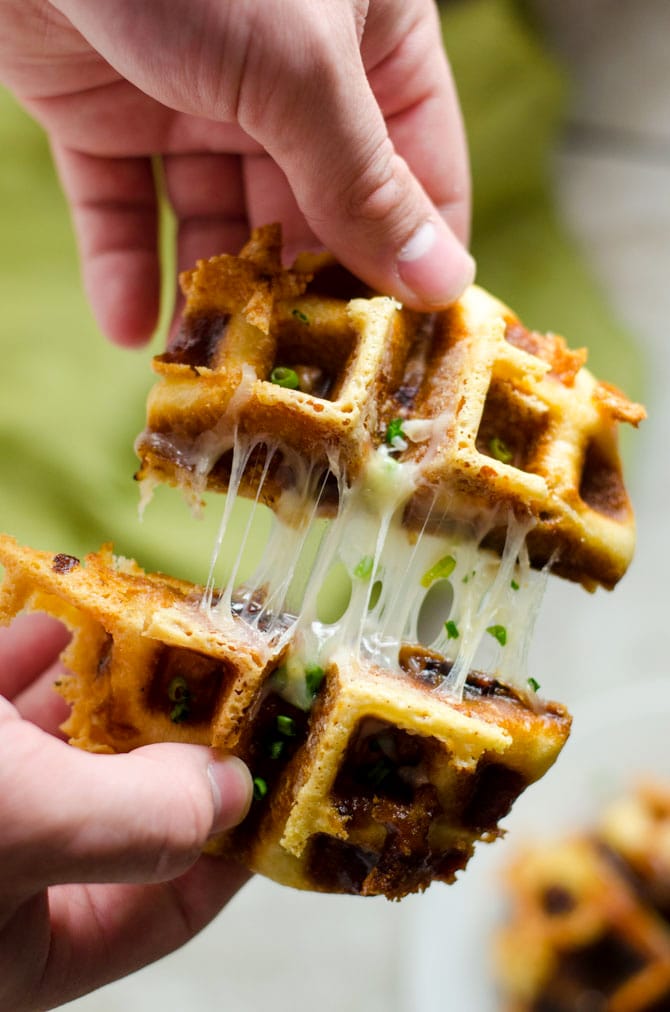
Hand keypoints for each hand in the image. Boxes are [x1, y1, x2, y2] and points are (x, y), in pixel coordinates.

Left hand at [0, 0, 472, 345]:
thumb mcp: (300, 70)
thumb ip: (364, 182)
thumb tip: (441, 280)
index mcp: (365, 42)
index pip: (416, 169)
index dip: (418, 259)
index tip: (411, 348)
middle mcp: (286, 73)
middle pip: (313, 211)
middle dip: (304, 295)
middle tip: (304, 380)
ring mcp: (192, 91)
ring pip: (215, 218)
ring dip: (213, 296)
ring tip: (215, 370)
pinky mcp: (102, 106)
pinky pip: (122, 201)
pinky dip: (124, 265)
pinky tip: (132, 330)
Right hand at [0, 612, 251, 1011]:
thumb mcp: (28, 823)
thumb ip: (141, 816)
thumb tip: (231, 790)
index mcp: (25, 950)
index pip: (163, 908)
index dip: (234, 845)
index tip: (282, 777)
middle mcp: (4, 883)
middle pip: (114, 813)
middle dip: (168, 743)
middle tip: (233, 686)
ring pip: (54, 756)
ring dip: (103, 692)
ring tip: (160, 644)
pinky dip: (25, 667)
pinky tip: (51, 627)